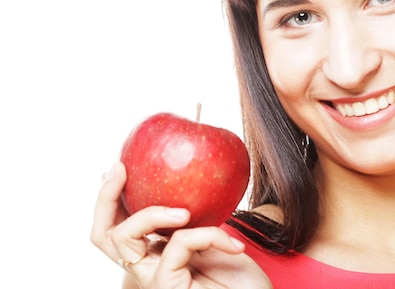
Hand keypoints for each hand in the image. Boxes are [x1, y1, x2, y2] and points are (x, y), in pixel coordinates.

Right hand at [91, 162, 271, 288]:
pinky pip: (177, 245)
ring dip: (151, 214)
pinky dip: (207, 235)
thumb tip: (186, 181)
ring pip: (125, 239)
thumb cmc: (242, 280)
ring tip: (185, 212)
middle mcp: (149, 268)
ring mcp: (155, 280)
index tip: (121, 166)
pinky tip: (233, 245)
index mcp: (156, 254)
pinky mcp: (166, 287)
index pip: (118, 228)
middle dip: (105, 198)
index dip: (109, 199)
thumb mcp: (217, 238)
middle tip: (122, 169)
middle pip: (104, 237)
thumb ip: (196, 219)